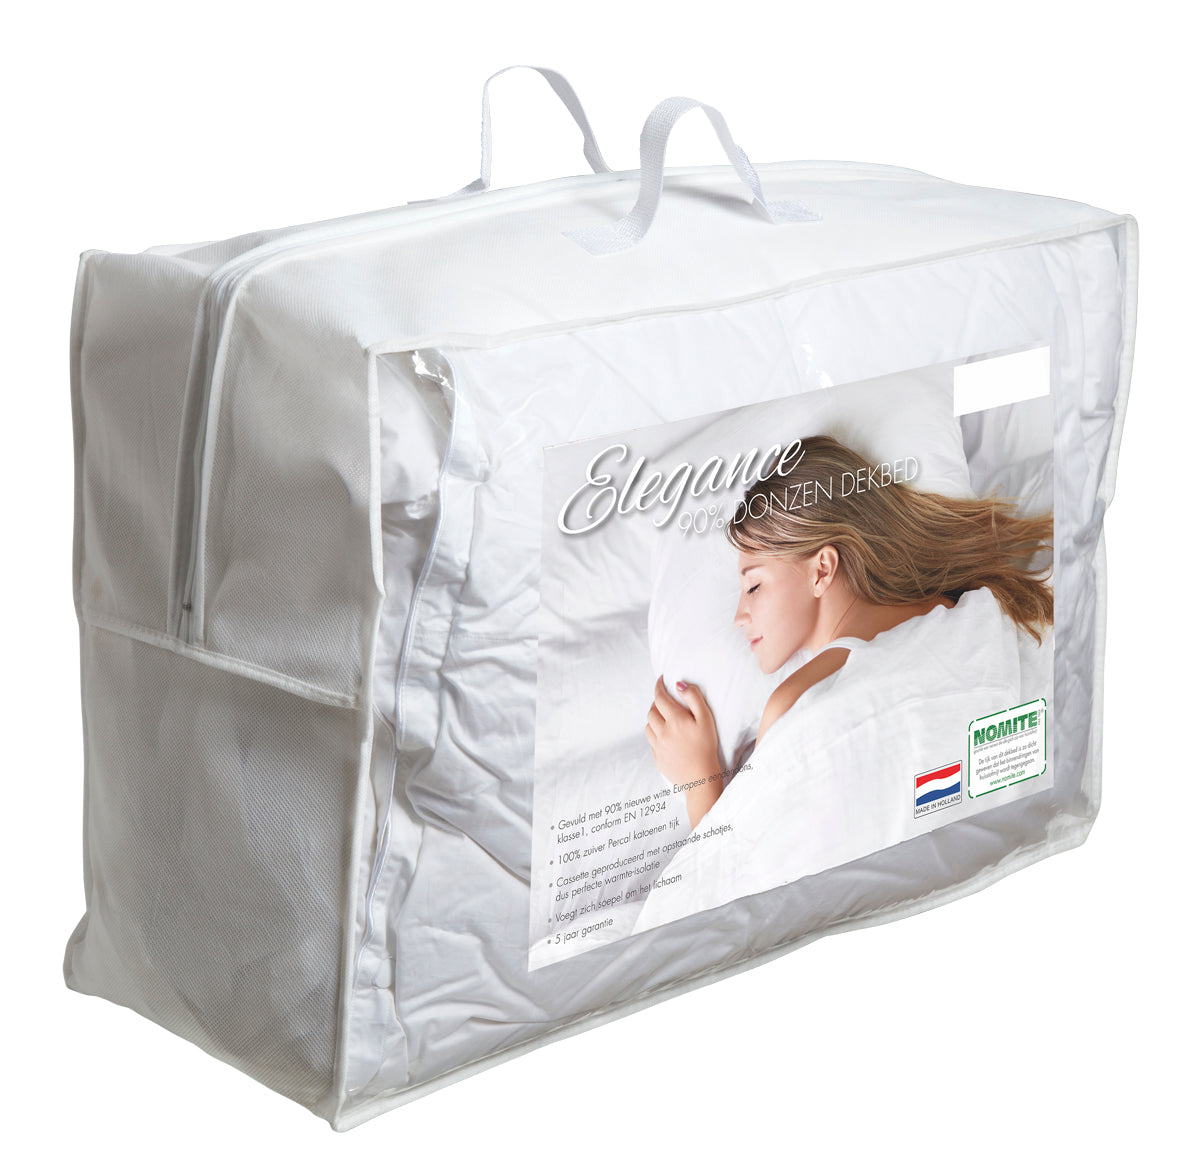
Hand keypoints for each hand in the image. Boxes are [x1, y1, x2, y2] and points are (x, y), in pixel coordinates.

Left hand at [645, 675, 722, 826]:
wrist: (701, 779)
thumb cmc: (707, 747)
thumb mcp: (706, 719)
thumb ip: (693, 698)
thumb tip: (679, 685)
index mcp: (675, 720)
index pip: (660, 697)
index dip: (658, 686)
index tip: (660, 680)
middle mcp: (662, 732)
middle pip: (651, 711)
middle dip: (657, 704)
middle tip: (665, 702)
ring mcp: (658, 746)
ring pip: (648, 727)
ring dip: (654, 719)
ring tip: (665, 720)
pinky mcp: (657, 759)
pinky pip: (652, 742)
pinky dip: (656, 735)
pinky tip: (667, 738)